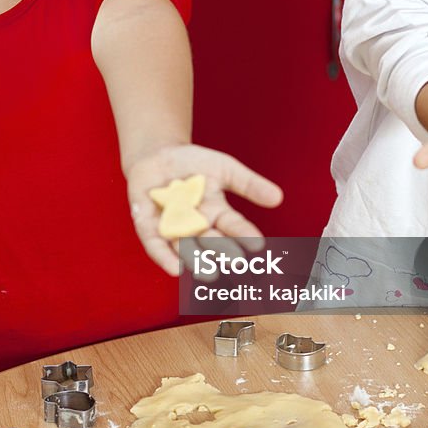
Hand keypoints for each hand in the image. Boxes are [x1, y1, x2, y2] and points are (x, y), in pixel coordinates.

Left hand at [125, 144, 283, 274]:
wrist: (158, 154)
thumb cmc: (194, 163)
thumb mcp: (225, 168)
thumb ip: (249, 184)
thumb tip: (278, 197)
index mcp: (217, 213)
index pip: (233, 226)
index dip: (244, 235)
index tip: (258, 245)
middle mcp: (196, 226)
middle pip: (211, 242)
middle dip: (223, 251)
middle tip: (236, 262)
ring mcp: (172, 227)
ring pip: (185, 248)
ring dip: (196, 260)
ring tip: (209, 273)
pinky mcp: (148, 226)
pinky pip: (156, 244)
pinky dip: (164, 256)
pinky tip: (175, 269)